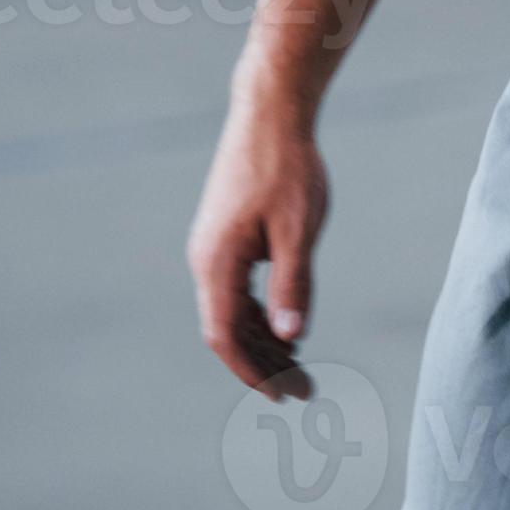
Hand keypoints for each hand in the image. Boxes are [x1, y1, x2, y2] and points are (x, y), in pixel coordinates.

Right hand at [187, 92, 329, 399]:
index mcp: (217, 262)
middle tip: (303, 391)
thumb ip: (293, 283)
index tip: (282, 395)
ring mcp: (213, 248)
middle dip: (263, 365)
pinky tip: (287, 329)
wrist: (270, 114)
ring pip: (231, 311)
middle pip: (227, 329)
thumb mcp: (299, 228)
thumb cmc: (288, 168)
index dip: (251, 371)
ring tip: (299, 367)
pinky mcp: (226, 237)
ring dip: (262, 342)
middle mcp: (206, 260)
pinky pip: (236, 290)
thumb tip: (291, 336)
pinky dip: (259, 315)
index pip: (224, 336)